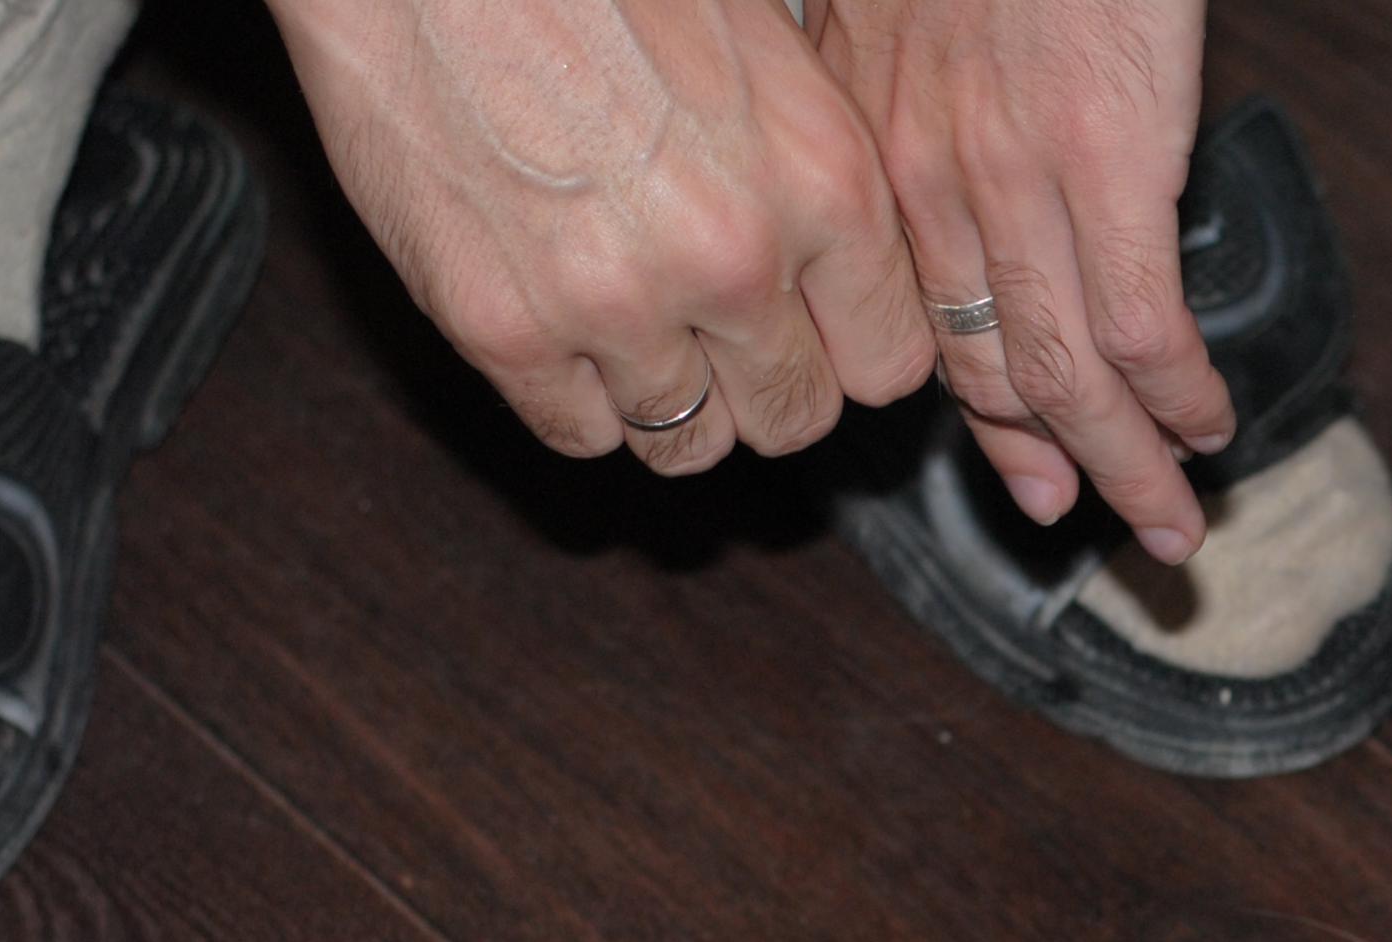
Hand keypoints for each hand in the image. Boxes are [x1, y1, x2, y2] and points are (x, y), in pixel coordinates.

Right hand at [267, 0, 937, 472]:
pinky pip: (577, 433)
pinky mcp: (502, 326)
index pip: (889, 364)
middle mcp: (735, 259)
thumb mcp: (761, 50)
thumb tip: (850, 277)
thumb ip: (813, 176)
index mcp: (823, 184)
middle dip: (761, 386)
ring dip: (668, 398)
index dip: (848, 353)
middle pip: (794, 417)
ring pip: (687, 442)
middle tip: (715, 332)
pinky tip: (561, 322)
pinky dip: (575, 399)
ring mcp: (616, 302)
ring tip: (632, 322)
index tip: (815, 334)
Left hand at [814, 0, 1234, 559]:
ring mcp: (1016, 180)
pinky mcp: (1104, 164)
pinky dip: (1177, 395)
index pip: (923, 313)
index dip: (983, 410)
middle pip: (992, 366)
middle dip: (1057, 465)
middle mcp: (933, 178)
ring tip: (1172, 526)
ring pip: (1066, 372)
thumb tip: (947, 119)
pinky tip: (1210, 427)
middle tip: (1107, 528)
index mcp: (880, 139)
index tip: (1025, 468)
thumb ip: (910, 68)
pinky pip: (1140, 325)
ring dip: (1128, 462)